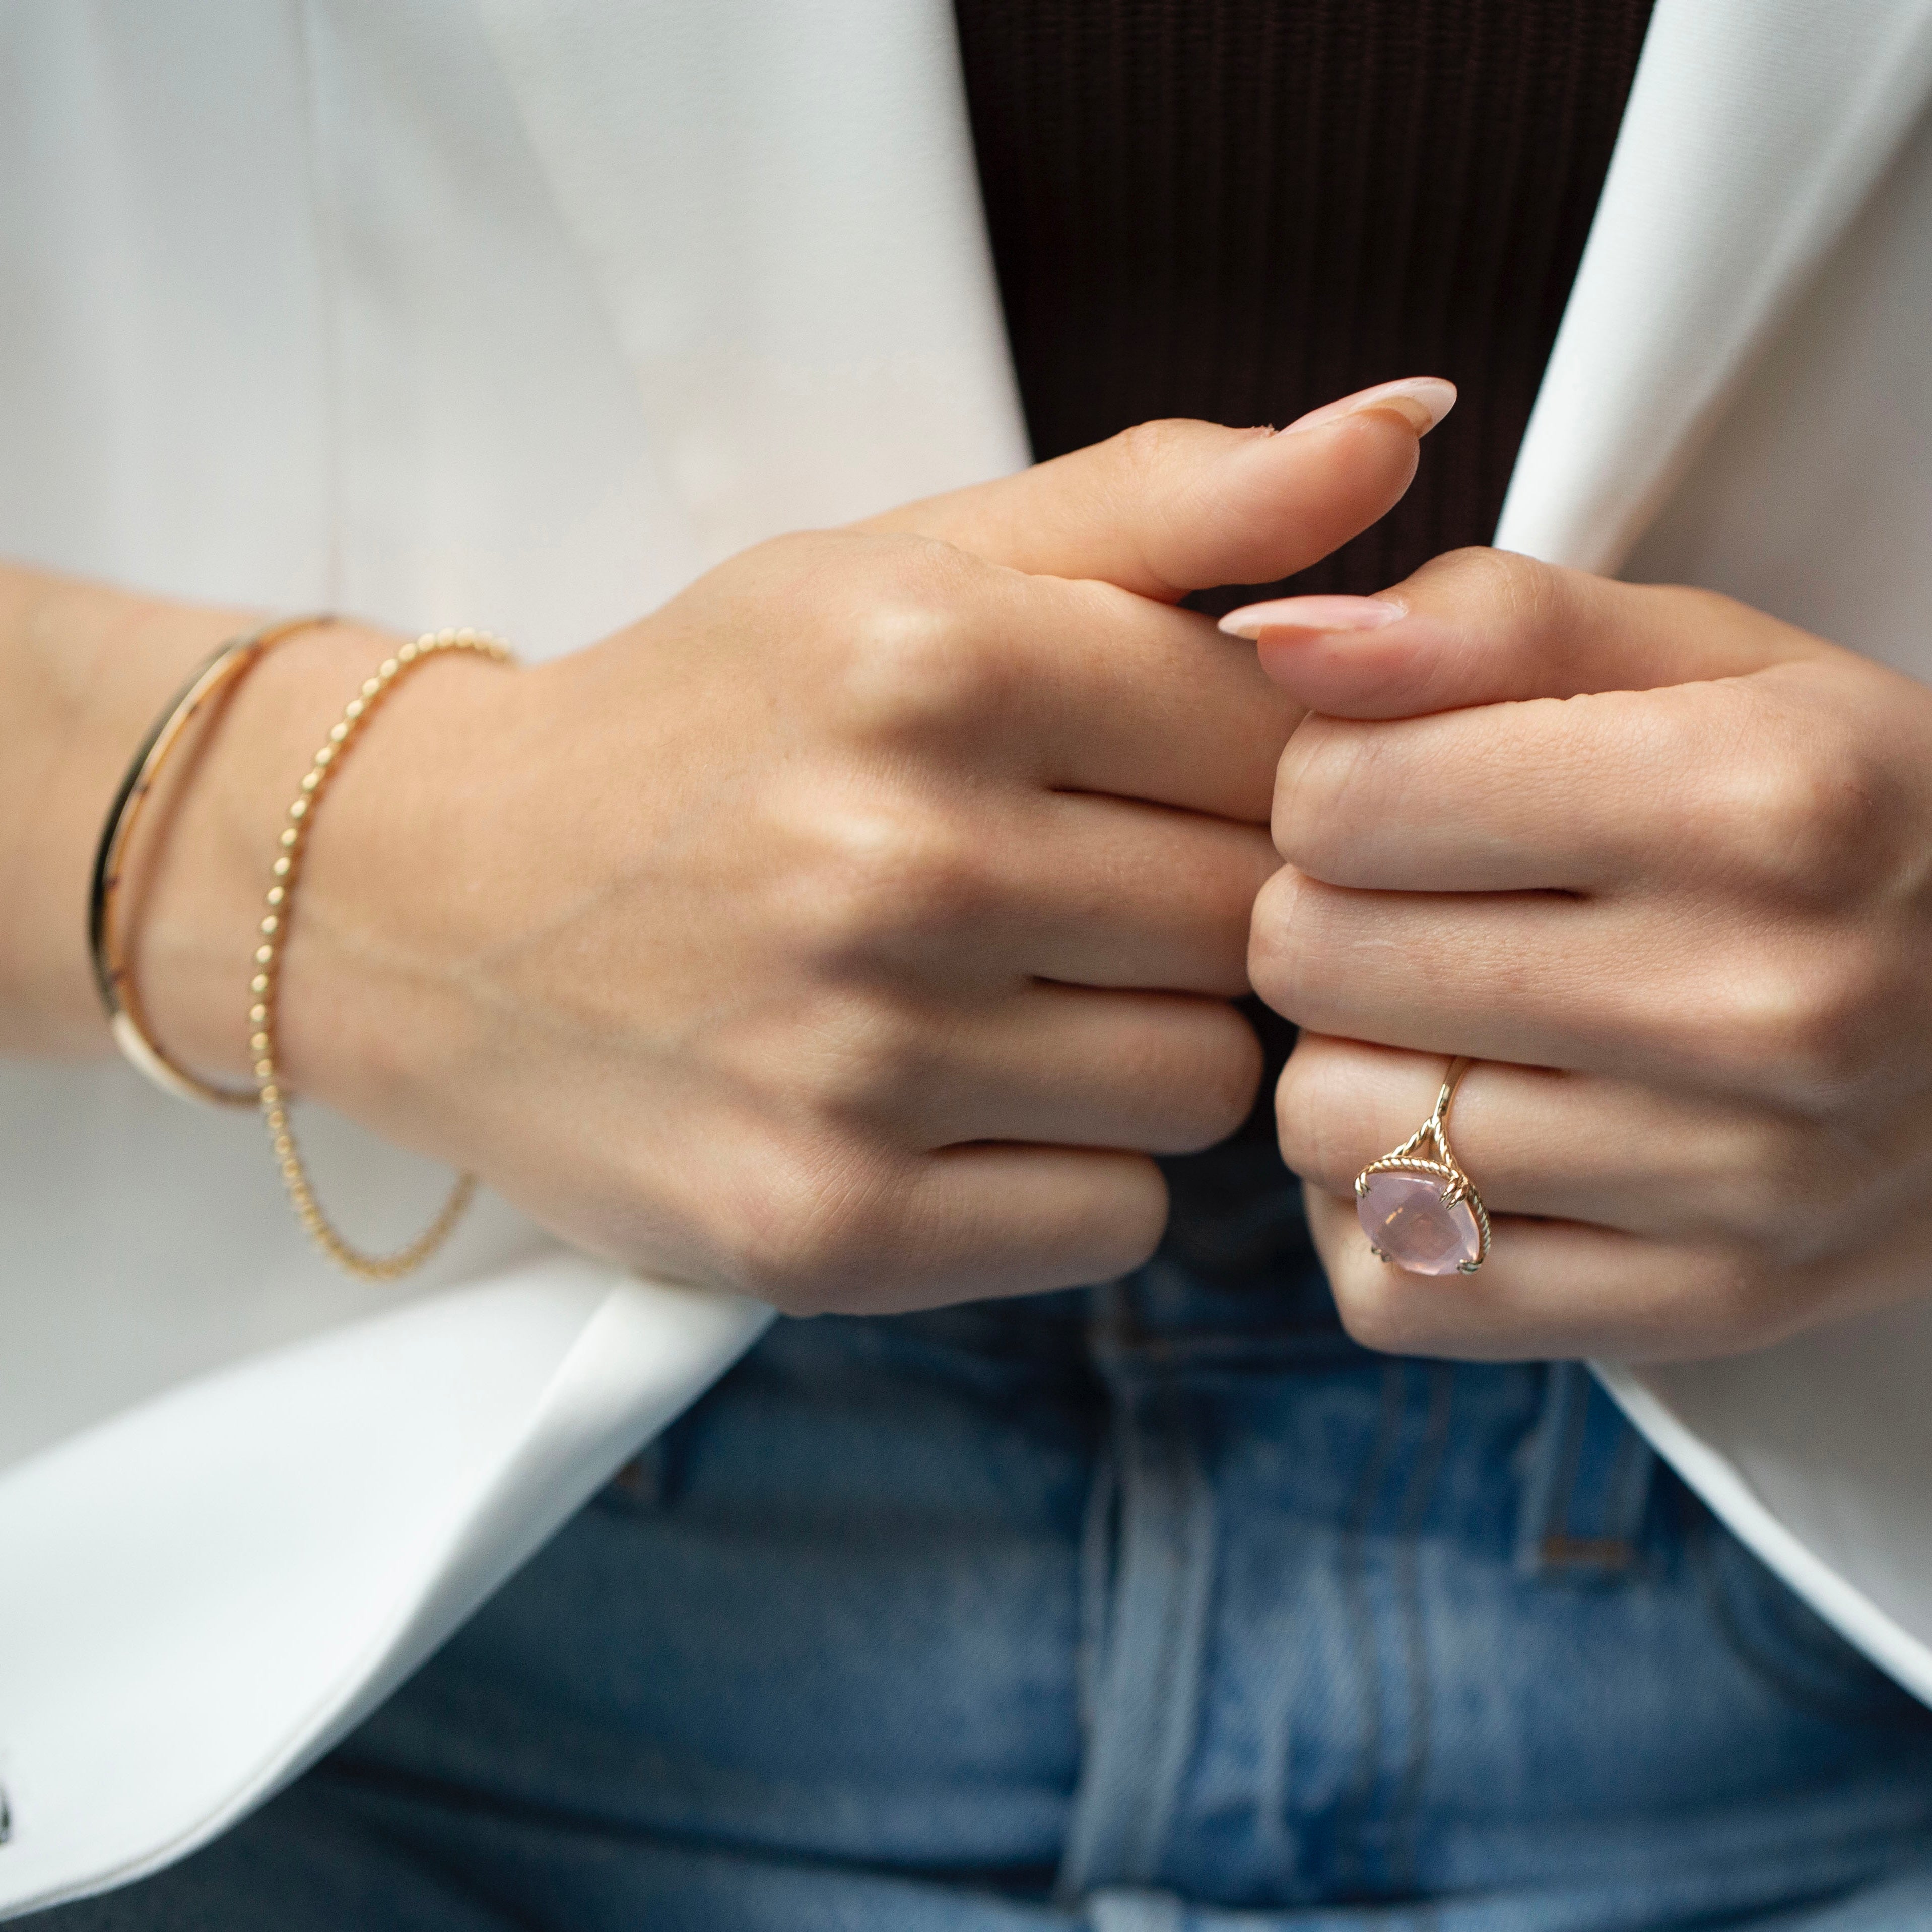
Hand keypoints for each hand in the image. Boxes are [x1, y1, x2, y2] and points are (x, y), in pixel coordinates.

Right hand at [142, 381, 1451, 1313]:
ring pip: (1206, 1082)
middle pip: (1256, 919)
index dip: (1248, 773)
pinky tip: (954, 1106)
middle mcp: (900, 857)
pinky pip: (1112, 1220)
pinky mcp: (825, 1225)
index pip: (1288, 741)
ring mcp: (857, 1059)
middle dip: (1191, 910)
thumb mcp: (906, 568)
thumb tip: (1405, 424)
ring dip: (1137, 1045)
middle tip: (1055, 895)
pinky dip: (1064, 1172)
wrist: (433, 908)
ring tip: (998, 1000)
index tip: (1148, 784)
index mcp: (938, 655)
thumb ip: (1167, 502)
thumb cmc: (703, 727)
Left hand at [1233, 548, 1931, 1361]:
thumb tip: (1275, 642)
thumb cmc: (1825, 806)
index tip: (1401, 791)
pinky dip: (1386, 1212)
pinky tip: (1470, 1144)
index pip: (1337, 796)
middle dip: (1325, 915)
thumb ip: (1490, 622)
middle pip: (1308, 958)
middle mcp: (1762, 1005)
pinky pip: (1390, 1283)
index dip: (1330, 779)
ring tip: (1453, 1026)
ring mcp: (1735, 1186)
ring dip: (1350, 1066)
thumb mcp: (1702, 661)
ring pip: (1326, 1127)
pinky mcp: (1693, 1311)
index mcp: (1761, 802)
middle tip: (1423, 911)